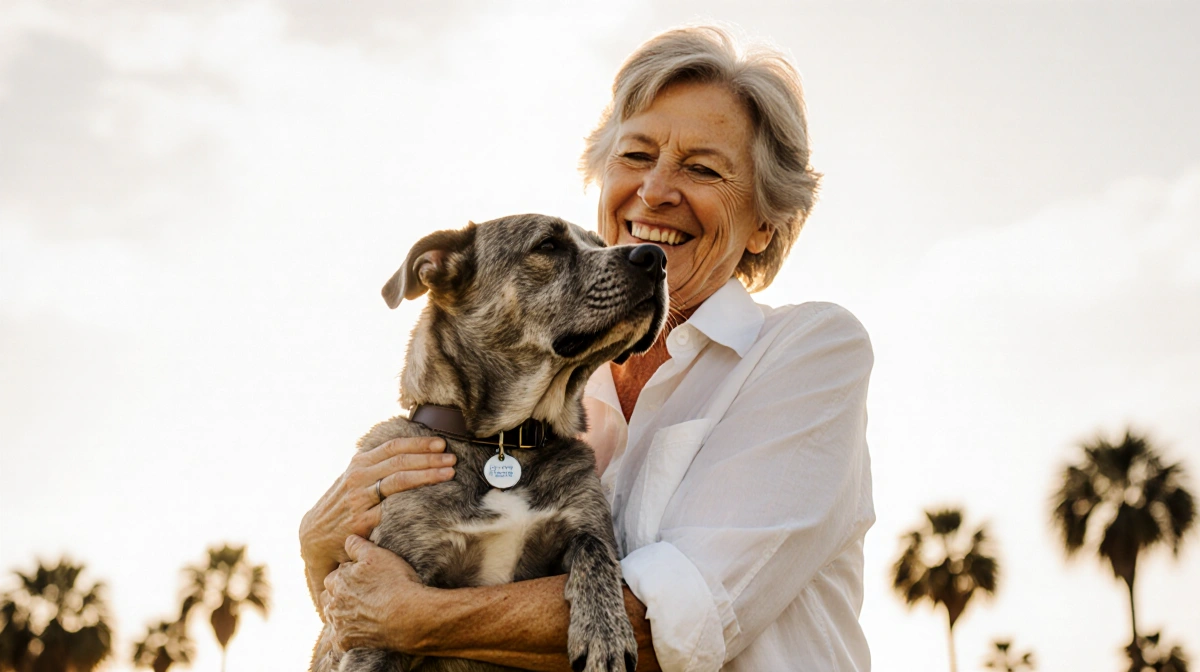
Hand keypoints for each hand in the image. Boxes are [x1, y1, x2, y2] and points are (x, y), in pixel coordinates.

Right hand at [300, 436, 453, 580]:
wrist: (315, 535)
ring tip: (448, 472)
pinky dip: (413, 501)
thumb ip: (376, 465)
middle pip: (400, 461)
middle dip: (430, 458)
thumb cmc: (342, 504)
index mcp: (359, 464)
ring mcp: (360, 499)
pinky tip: (431, 500)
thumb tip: (409, 450)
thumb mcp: (354, 478)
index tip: (441, 442)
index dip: (419, 443)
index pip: (394, 447)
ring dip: (427, 474)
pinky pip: (392, 508)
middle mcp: (359, 477)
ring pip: (399, 480)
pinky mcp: (362, 521)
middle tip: (452, 457)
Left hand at [323, 535, 431, 652]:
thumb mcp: (377, 555)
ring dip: (343, 613)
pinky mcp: (345, 642)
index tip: (363, 579)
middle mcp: (332, 603)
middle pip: (330, 597)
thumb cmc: (395, 582)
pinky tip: (362, 629)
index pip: (335, 576)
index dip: (349, 576)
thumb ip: (357, 546)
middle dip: (341, 595)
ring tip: (363, 611)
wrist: (408, 616)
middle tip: (361, 595)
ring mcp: (338, 624)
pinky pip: (340, 638)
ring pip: (334, 617)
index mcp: (337, 581)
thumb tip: (347, 540)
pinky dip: (348, 634)